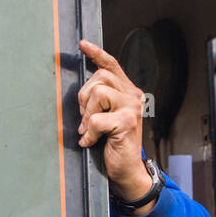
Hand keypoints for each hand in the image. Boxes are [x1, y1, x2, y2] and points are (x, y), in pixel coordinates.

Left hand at [78, 40, 153, 211]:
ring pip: (98, 93)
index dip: (97, 54)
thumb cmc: (113, 145)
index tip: (82, 44)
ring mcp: (131, 108)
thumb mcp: (105, 118)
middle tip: (86, 119)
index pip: (112, 66)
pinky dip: (89, 133)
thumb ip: (98, 102)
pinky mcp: (126, 122)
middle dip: (84, 98)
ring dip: (87, 115)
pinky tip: (92, 142)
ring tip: (90, 130)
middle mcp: (132, 96)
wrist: (127, 171)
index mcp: (127, 92)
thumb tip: (82, 92)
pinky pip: (96, 119)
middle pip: (99, 78)